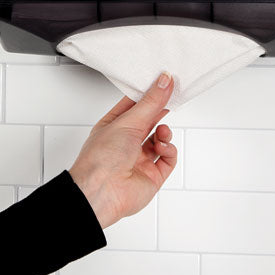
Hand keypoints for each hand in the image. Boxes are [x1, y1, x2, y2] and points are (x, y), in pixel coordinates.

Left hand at [68, 72, 177, 228]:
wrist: (101, 192)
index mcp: (113, 126)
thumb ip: (150, 103)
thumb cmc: (101, 158)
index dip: (148, 94)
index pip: (133, 105)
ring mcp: (139, 159)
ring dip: (164, 132)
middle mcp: (125, 142)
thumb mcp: (128, 121)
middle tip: (173, 97)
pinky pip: (168, 158)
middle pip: (149, 121)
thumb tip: (163, 82)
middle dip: (160, 110)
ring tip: (161, 132)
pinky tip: (162, 147)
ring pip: (160, 139)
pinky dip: (169, 149)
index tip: (162, 82)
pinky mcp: (152, 175)